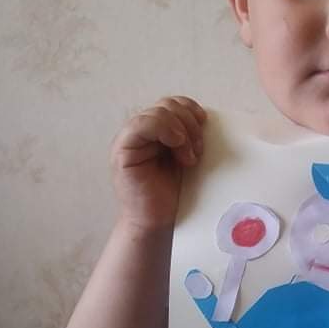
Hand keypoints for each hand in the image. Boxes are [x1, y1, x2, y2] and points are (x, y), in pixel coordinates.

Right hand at [111, 96, 205, 230]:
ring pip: (157, 112)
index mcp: (156, 131)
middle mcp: (141, 132)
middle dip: (189, 123)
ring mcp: (129, 140)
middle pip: (167, 104)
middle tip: (198, 150)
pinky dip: (164, 130)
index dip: (191, 109)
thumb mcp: (188, 158)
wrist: (157, 223)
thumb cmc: (173, 195)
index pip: (172, 103)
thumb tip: (205, 117)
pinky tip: (177, 147)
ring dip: (181, 131)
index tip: (205, 125)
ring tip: (189, 158)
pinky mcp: (123, 151)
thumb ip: (189, 136)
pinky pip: (142, 125)